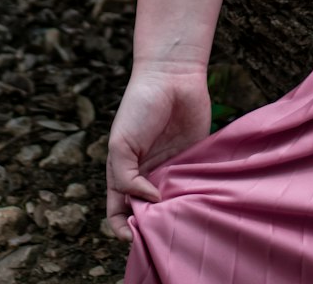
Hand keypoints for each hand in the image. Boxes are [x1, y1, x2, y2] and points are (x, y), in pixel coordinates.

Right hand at [105, 61, 211, 243]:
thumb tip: (149, 201)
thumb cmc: (140, 106)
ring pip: (170, 206)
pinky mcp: (193, 163)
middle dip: (150, 225)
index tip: (133, 235)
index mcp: (123, 173)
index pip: (117, 212)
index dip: (121, 227)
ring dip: (172, 215)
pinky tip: (195, 204)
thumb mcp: (120, 144)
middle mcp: (146, 176)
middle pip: (145, 213)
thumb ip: (126, 178)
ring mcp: (169, 170)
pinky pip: (192, 189)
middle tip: (159, 226)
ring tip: (178, 217)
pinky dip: (193, 200)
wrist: (172, 76)